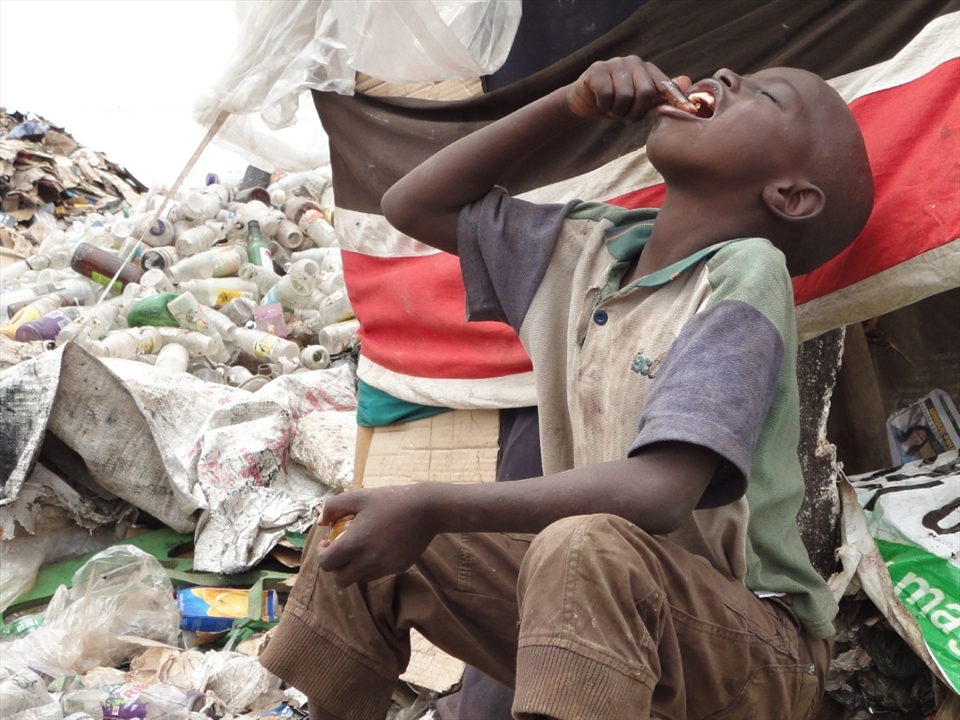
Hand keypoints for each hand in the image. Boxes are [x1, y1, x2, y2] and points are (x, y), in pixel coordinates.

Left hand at [315, 485, 438, 586]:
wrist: (427, 508)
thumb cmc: (391, 500)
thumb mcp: (359, 496)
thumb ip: (334, 507)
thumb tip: (320, 522)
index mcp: (355, 543)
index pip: (327, 563)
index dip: (322, 554)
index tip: (327, 543)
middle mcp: (368, 560)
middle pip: (341, 579)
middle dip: (336, 567)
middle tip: (340, 551)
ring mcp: (385, 566)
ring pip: (360, 578)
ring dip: (354, 568)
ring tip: (360, 549)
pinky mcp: (399, 568)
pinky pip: (379, 573)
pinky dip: (373, 565)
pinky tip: (379, 547)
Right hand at [565, 56, 690, 122]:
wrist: (584, 101)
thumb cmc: (616, 102)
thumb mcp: (641, 102)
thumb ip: (662, 94)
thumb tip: (687, 81)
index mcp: (647, 69)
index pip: (665, 85)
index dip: (675, 99)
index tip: (687, 110)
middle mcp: (633, 62)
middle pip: (646, 93)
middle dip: (636, 113)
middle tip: (628, 118)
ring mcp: (614, 63)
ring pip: (625, 97)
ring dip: (618, 111)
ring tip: (613, 109)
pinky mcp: (597, 70)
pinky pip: (606, 95)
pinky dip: (604, 106)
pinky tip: (602, 103)